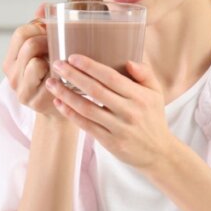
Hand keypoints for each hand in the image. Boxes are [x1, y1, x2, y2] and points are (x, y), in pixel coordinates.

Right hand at [2, 4, 62, 119]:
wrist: (62, 110)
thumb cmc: (55, 76)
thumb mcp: (45, 52)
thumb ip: (43, 29)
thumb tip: (44, 6)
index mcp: (11, 60)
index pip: (21, 32)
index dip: (39, 28)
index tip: (53, 33)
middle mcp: (11, 75)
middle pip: (29, 44)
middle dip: (49, 40)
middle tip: (63, 46)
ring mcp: (22, 90)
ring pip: (35, 61)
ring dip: (53, 58)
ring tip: (63, 61)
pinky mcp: (36, 101)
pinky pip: (48, 79)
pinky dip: (58, 74)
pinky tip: (65, 75)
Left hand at [45, 55, 173, 170]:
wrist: (158, 152)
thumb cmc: (153, 118)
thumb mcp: (156, 93)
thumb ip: (144, 74)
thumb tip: (128, 61)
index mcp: (140, 96)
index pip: (111, 77)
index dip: (90, 67)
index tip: (73, 57)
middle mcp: (129, 111)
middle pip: (96, 91)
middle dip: (74, 76)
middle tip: (57, 65)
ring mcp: (119, 128)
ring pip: (87, 109)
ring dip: (66, 95)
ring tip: (52, 83)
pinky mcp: (110, 142)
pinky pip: (86, 125)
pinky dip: (70, 114)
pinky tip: (59, 103)